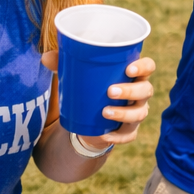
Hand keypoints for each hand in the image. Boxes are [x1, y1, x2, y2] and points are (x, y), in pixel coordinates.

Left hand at [41, 49, 156, 146]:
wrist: (90, 117)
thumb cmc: (91, 87)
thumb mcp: (78, 74)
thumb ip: (64, 64)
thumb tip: (45, 58)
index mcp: (133, 74)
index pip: (148, 67)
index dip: (143, 67)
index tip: (129, 69)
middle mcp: (140, 93)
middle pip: (146, 90)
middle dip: (131, 91)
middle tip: (110, 91)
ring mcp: (136, 112)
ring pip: (139, 114)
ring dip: (124, 113)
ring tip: (104, 112)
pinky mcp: (128, 131)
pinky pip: (129, 135)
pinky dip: (118, 136)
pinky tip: (106, 135)